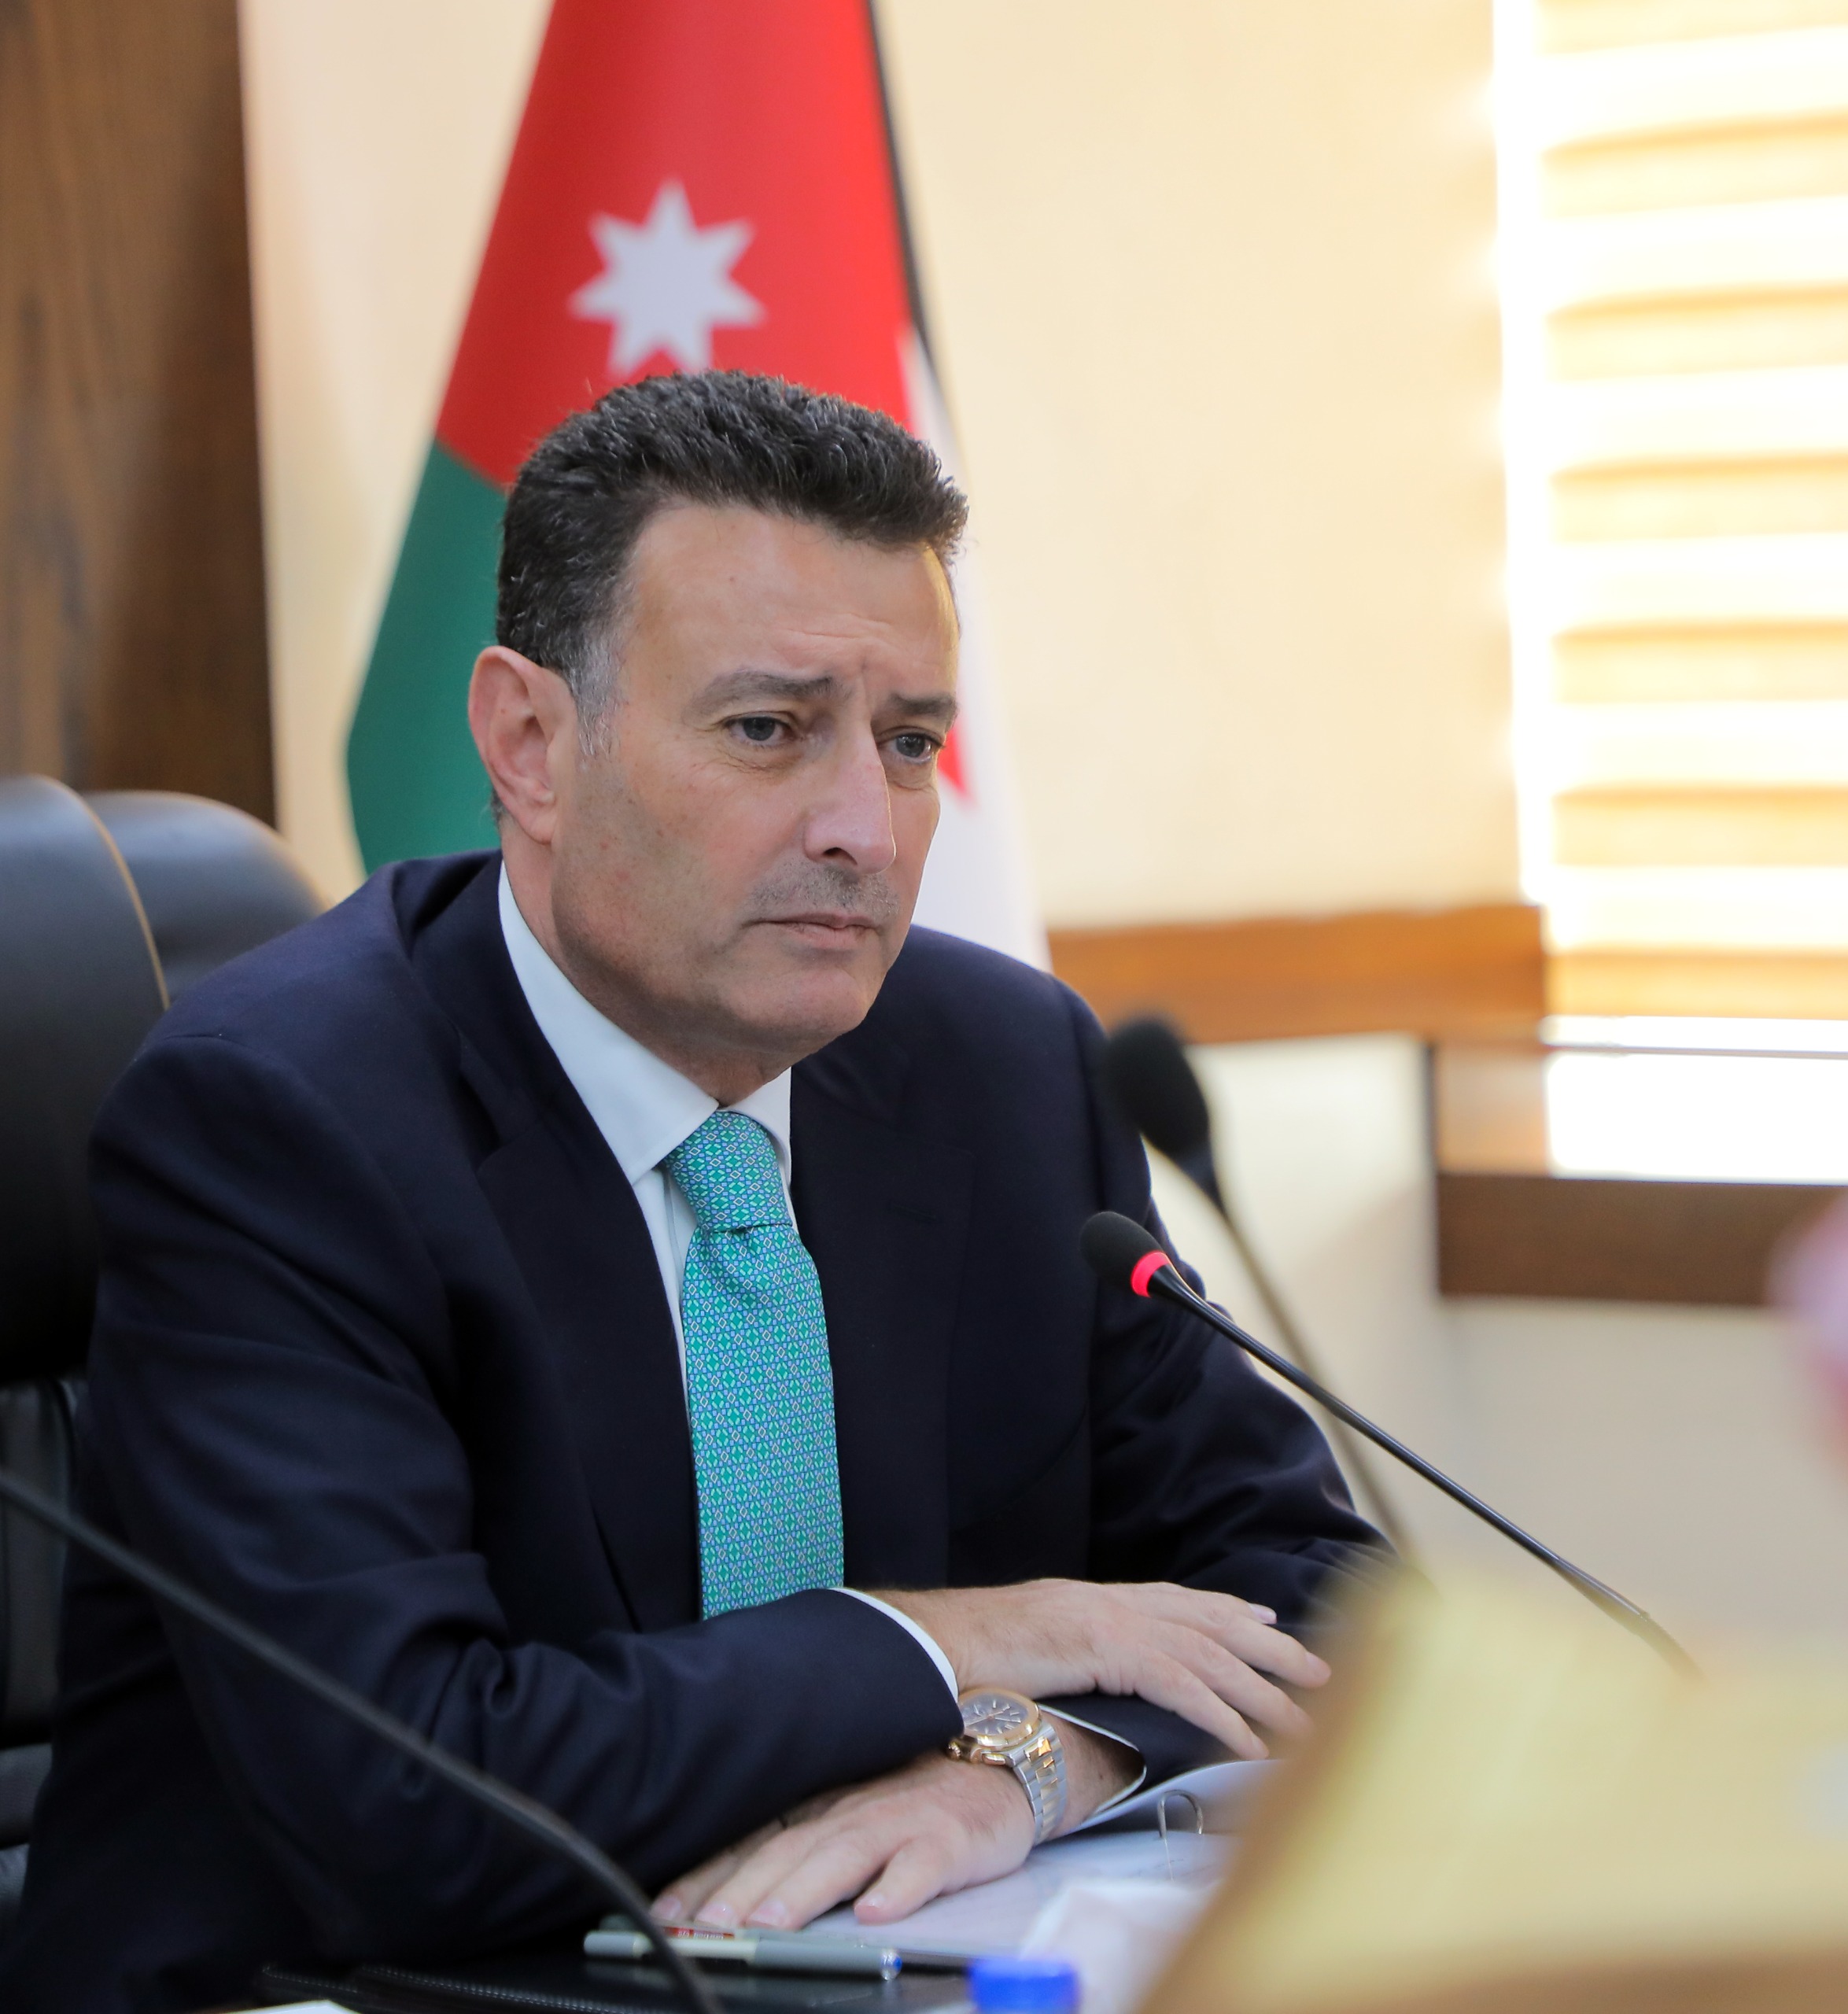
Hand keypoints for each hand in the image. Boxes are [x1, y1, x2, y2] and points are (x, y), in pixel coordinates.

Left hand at [654, 1724, 1136, 1930]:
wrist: (1002, 1757)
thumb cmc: (915, 1789)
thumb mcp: (845, 1809)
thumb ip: (792, 1843)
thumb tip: (718, 1890)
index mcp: (819, 1804)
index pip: (752, 1841)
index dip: (707, 1877)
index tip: (667, 1912)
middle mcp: (851, 1807)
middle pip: (787, 1850)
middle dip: (741, 1891)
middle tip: (705, 1927)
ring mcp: (902, 1819)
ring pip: (844, 1854)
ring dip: (803, 1891)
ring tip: (771, 1925)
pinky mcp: (952, 1837)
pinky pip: (924, 1863)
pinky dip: (900, 1884)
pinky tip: (879, 1911)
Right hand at [872, 1580, 1327, 1759]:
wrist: (936, 1643)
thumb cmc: (970, 1655)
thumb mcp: (1033, 1651)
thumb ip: (1072, 1659)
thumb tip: (1092, 1681)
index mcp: (1095, 1600)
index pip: (1175, 1600)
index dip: (1226, 1611)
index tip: (1266, 1622)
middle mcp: (1112, 1602)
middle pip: (1209, 1622)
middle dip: (1269, 1648)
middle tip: (1319, 1671)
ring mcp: (1112, 1622)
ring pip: (1209, 1656)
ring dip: (1263, 1693)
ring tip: (1305, 1724)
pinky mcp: (1109, 1650)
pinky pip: (1182, 1687)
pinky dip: (1223, 1717)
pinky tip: (1251, 1745)